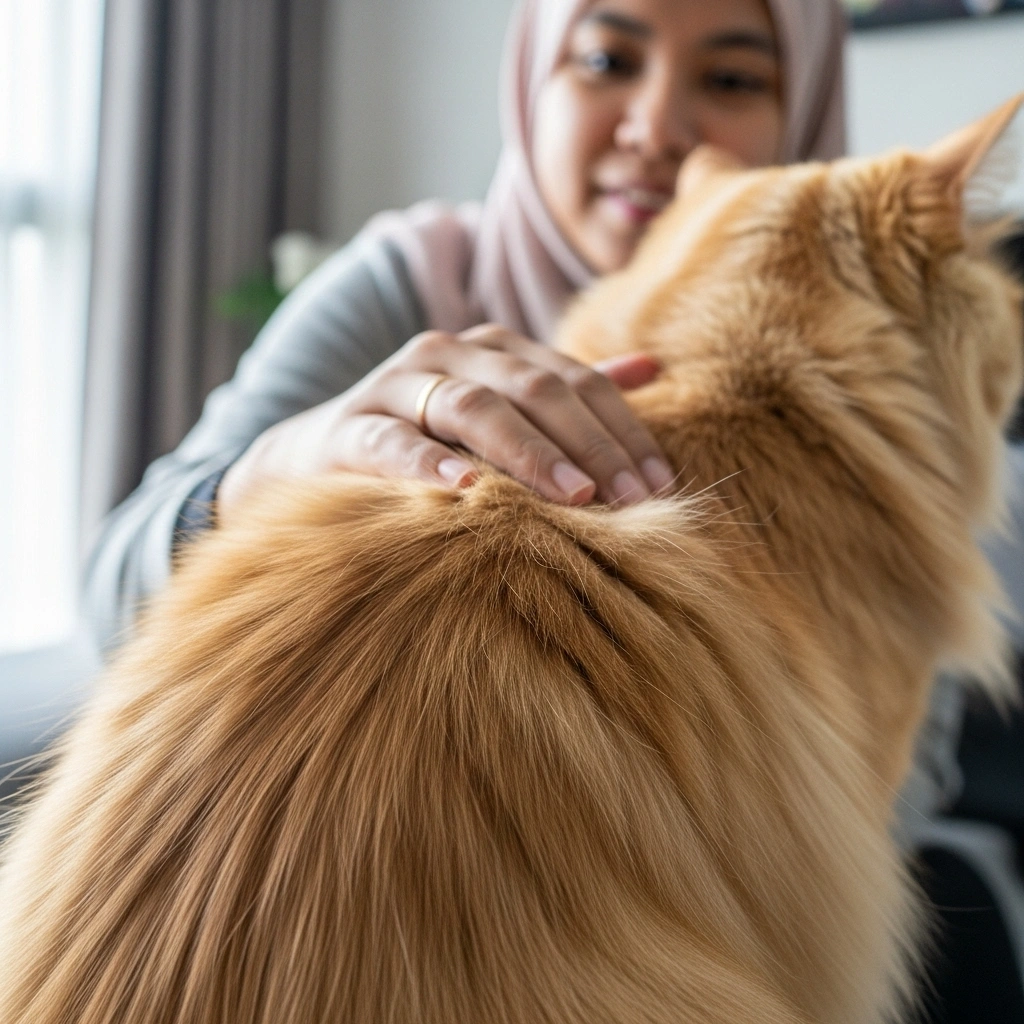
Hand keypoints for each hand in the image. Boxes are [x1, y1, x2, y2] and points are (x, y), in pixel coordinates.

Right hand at [217, 324, 673, 524]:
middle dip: (591, 445)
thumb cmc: (427, 440)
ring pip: (473, 406)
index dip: (623, 429)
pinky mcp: (350, 427)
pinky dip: (429, 463)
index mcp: (494, 349)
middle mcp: (448, 353)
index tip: (661, 483)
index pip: (574, 379)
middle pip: (534, 388)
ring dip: (529, 452)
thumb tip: (654, 367)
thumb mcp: (501, 409)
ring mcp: (396, 385)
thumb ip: (570, 392)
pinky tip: (466, 488)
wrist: (316, 456)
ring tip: (575, 497)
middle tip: (633, 500)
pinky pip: (394, 441)